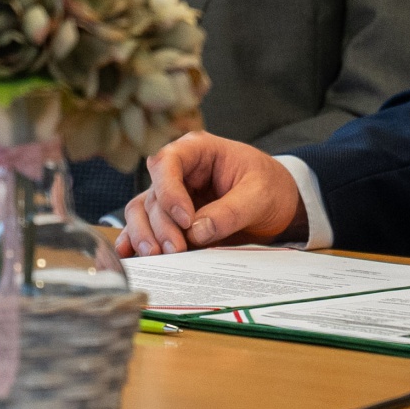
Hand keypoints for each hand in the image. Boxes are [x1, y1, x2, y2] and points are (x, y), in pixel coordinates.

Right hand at [113, 131, 306, 256]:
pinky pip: (145, 226)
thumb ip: (230, 211)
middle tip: (176, 250)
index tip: (186, 219)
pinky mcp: (171, 218)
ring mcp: (172, 194)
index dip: (170, 191)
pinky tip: (129, 254)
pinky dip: (135, 240)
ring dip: (145, 235)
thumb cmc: (270, 187)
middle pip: (153, 194)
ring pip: (142, 211)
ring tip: (157, 257)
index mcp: (199, 150)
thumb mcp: (259, 195)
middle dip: (161, 225)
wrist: (280, 204)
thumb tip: (196, 232)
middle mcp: (179, 170)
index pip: (167, 163)